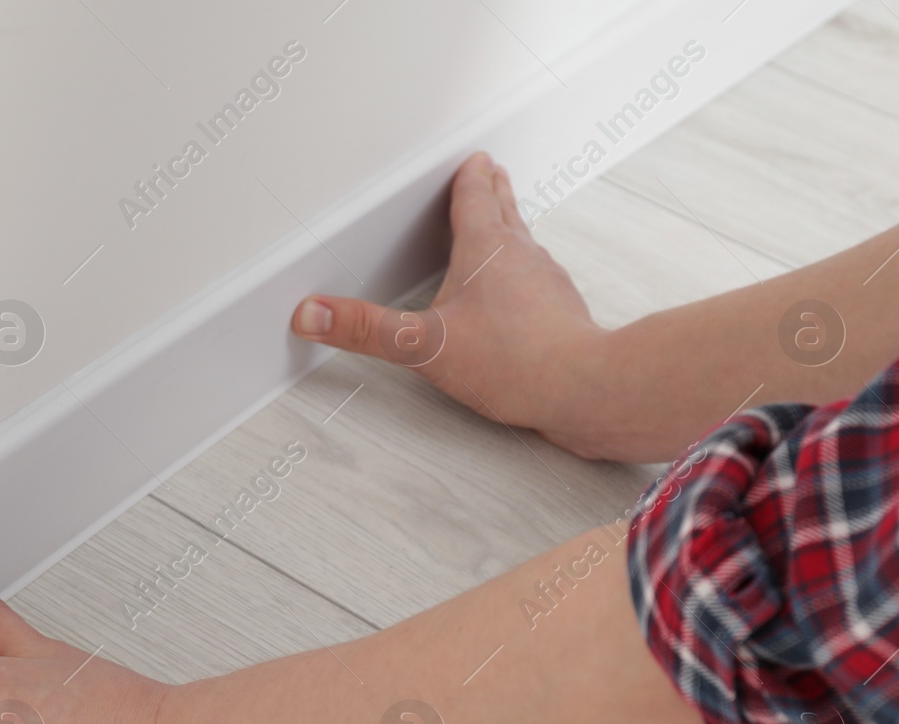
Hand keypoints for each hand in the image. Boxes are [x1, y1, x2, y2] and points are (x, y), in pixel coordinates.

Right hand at [290, 151, 619, 458]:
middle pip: (506, 211)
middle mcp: (523, 257)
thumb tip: (315, 313)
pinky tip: (519, 303)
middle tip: (493, 174)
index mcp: (487, 249)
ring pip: (526, 246)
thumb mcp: (423, 345)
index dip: (468, 177)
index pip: (474, 198)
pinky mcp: (563, 316)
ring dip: (511, 234)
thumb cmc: (516, 362)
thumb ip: (366, 330)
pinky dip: (526, 281)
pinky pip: (540, 286)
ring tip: (501, 232)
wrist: (584, 389)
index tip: (472, 159)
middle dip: (495, 192)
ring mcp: (548, 285)